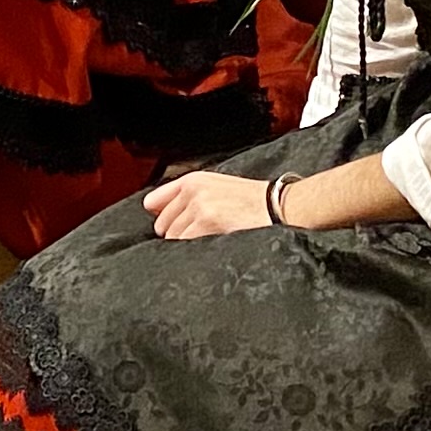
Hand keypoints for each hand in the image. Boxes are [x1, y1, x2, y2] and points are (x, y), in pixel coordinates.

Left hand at [143, 170, 273, 240]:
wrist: (277, 205)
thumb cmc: (251, 200)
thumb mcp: (216, 187)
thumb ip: (188, 196)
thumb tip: (156, 212)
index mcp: (192, 180)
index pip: (153, 201)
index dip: (159, 218)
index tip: (166, 228)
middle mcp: (192, 190)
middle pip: (162, 223)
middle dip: (174, 235)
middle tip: (196, 239)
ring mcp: (199, 205)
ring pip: (173, 236)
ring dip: (186, 244)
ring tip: (207, 243)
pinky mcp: (207, 221)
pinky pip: (186, 242)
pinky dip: (193, 250)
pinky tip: (208, 247)